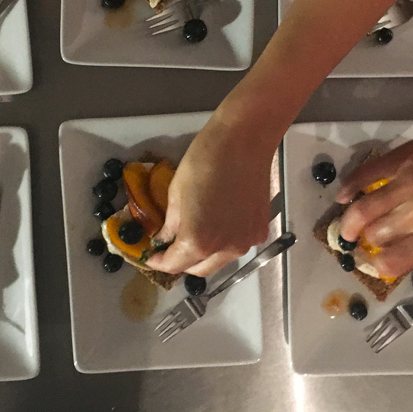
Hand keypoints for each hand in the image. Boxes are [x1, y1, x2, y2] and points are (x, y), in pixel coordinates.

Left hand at [145, 114, 272, 277]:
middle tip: (171, 247)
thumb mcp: (175, 193)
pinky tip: (220, 222)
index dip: (159, 262)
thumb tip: (164, 240)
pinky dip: (225, 241)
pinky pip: (237, 245)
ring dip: (205, 254)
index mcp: (198, 241)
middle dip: (182, 262)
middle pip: (199, 269)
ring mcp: (246, 242)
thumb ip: (170, 225)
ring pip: (220, 260)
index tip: (151, 256)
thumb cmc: (203, 162)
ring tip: (196, 233)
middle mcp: (225, 250)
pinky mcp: (260, 230)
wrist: (243, 142)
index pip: (174, 265)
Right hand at [336, 116, 412, 277]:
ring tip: (346, 227)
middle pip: (375, 235)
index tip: (375, 261)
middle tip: (361, 240)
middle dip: (366, 240)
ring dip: (350, 221)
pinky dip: (351, 185)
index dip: (377, 265)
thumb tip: (402, 245)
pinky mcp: (402, 158)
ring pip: (364, 208)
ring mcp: (407, 182)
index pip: (391, 261)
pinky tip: (343, 194)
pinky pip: (368, 174)